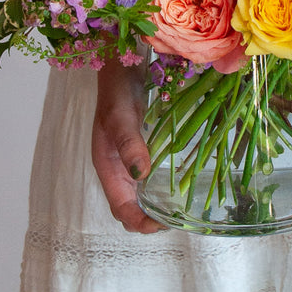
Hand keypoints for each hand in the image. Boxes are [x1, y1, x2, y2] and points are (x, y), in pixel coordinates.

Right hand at [90, 61, 165, 233]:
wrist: (120, 67)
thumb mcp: (120, 116)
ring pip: (141, 195)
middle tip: (180, 218)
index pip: (121, 209)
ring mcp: (129, 160)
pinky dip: (163, 187)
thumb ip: (129, 144)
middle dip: (151, 220)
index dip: (141, 223)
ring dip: (158, 206)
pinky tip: (182, 181)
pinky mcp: (141, 150)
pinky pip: (150, 177)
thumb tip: (141, 176)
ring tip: (183, 207)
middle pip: (131, 208)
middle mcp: (118, 169)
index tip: (164, 224)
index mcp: (107, 167)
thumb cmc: (116, 90)